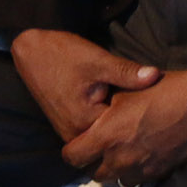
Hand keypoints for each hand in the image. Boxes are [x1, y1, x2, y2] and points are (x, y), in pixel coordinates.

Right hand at [11, 28, 161, 141]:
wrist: (31, 50)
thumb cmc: (62, 54)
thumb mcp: (98, 60)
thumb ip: (126, 72)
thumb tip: (155, 76)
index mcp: (84, 122)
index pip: (121, 130)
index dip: (139, 119)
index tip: (154, 108)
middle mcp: (74, 133)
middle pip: (110, 136)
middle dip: (128, 124)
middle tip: (148, 110)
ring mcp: (67, 131)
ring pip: (100, 134)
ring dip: (115, 124)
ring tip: (135, 110)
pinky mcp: (65, 125)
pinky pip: (90, 130)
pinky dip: (103, 122)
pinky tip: (115, 108)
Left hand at [59, 67, 186, 186]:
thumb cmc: (163, 91)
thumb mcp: (127, 91)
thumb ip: (105, 109)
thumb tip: (95, 114)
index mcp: (106, 137)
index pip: (72, 156)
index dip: (72, 150)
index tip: (78, 142)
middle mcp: (120, 159)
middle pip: (95, 173)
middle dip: (96, 161)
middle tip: (103, 146)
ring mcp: (140, 169)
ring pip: (118, 179)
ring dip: (118, 168)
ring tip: (125, 149)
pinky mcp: (159, 173)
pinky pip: (139, 178)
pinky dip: (137, 169)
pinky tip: (145, 151)